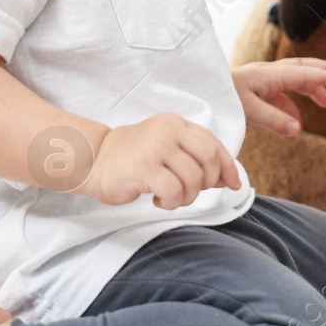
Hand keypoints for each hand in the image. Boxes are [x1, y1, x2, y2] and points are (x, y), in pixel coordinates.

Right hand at [77, 112, 242, 209]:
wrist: (93, 159)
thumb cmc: (132, 158)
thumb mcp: (167, 149)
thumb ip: (195, 158)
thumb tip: (228, 179)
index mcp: (176, 123)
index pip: (214, 144)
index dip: (228, 167)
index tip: (232, 184)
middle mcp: (168, 131)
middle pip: (209, 158)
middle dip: (208, 182)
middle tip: (190, 191)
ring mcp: (155, 147)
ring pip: (193, 178)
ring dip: (186, 197)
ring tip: (169, 197)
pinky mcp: (143, 167)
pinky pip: (173, 190)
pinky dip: (171, 202)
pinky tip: (157, 199)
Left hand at [231, 58, 325, 136]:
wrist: (199, 94)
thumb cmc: (222, 99)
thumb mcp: (248, 111)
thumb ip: (274, 120)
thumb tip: (298, 129)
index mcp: (268, 75)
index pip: (302, 73)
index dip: (323, 76)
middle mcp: (266, 74)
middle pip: (300, 68)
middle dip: (322, 71)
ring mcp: (260, 82)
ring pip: (292, 81)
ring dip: (311, 89)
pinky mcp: (254, 93)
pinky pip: (280, 96)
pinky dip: (293, 104)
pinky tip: (296, 121)